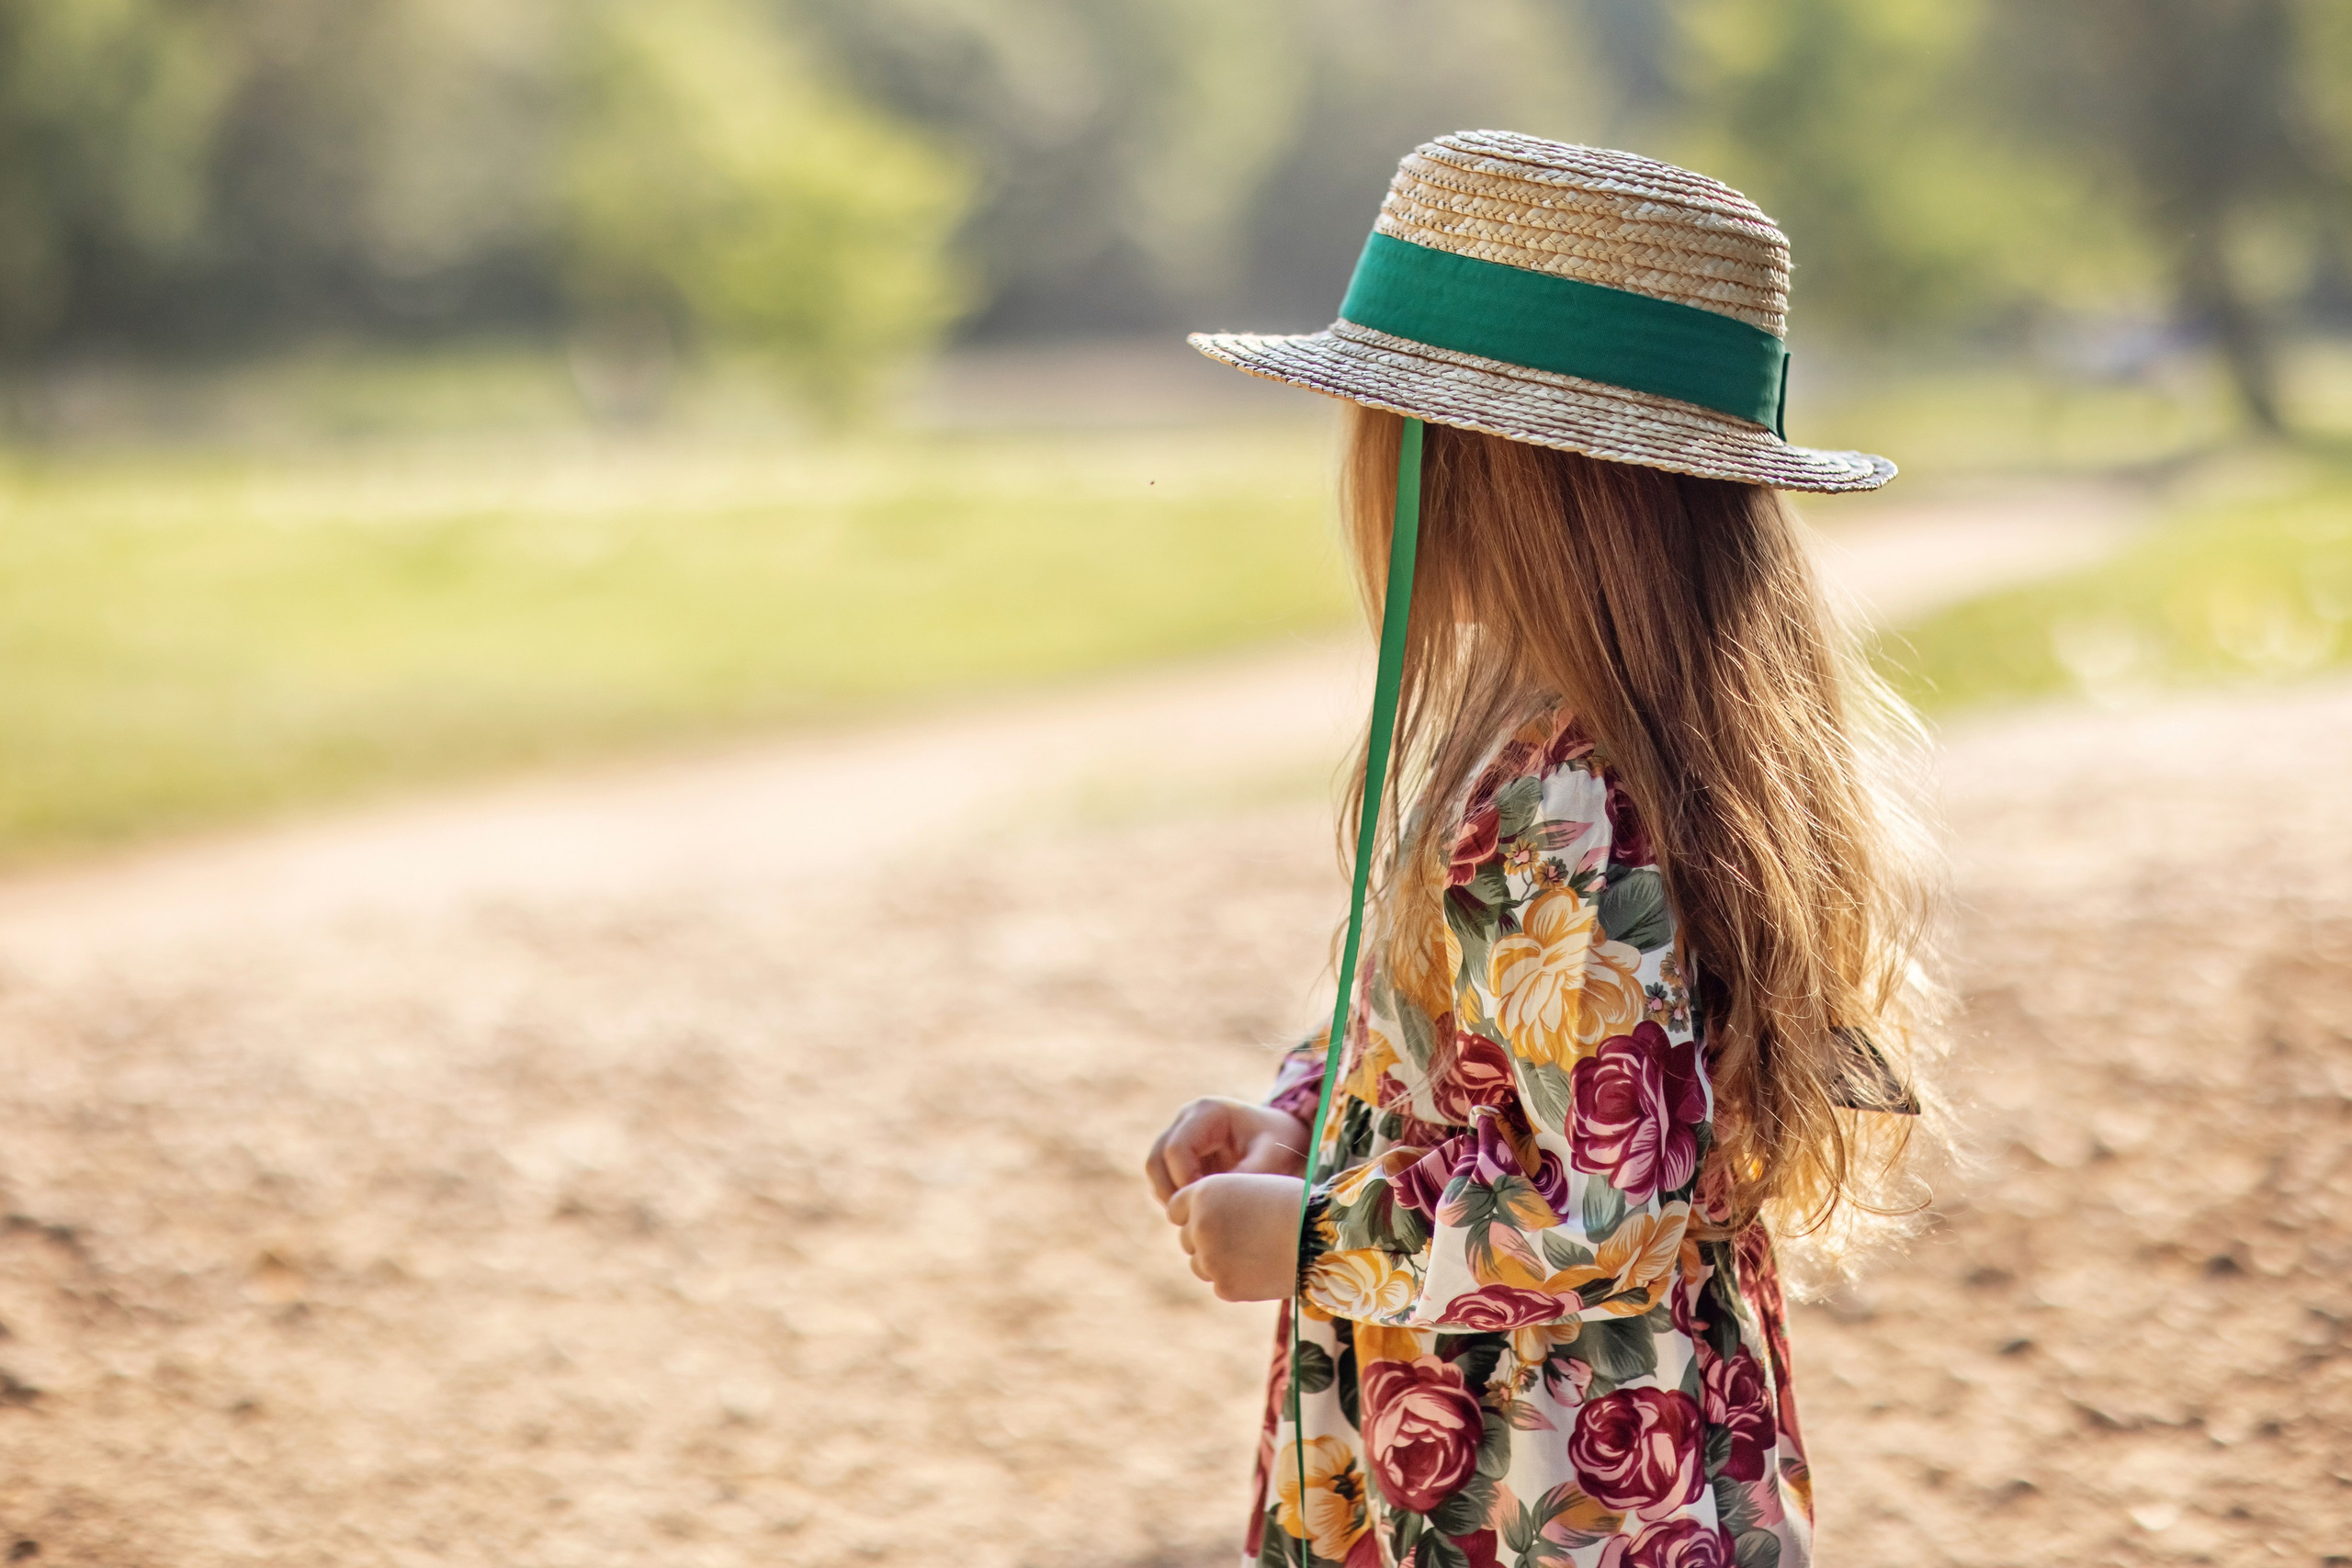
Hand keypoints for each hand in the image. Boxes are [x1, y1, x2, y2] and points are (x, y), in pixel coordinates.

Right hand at [1144, 1097, 1309, 1204]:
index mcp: (1207, 1112)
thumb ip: (1246, 1176)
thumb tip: (1216, 1202)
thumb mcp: (1272, 1157)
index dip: (1185, 1183)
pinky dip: (1175, 1197)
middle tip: (1195, 1218)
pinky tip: (1200, 1210)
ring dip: (1170, 1197)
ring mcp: (1180, 1134)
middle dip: (1171, 1193)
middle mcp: (1186, 1119)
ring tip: (1199, 1216)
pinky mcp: (1181, 1153)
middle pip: (1156, 1160)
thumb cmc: (1281, 1143)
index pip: (1176, 1150)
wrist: (1285, 1137)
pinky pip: (1164, 1179)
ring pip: (1155, 1171)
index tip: (1207, 1207)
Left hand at [1164, 1173, 1305, 1301]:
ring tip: (1257, 1251)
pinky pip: (1221, 1284)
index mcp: (1205, 1192)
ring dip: (1219, 1261)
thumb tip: (1195, 1228)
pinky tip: (1264, 1268)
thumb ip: (1219, 1204)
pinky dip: (1237, 1280)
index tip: (1217, 1218)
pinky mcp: (1225, 1287)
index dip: (1196, 1213)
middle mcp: (1200, 1224)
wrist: (1324, 1238)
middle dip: (1207, 1239)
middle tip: (1244, 1237)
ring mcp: (1210, 1258)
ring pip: (1200, 1264)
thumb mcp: (1250, 1189)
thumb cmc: (1295, 1206)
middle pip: (1187, 1238)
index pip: (1177, 1209)